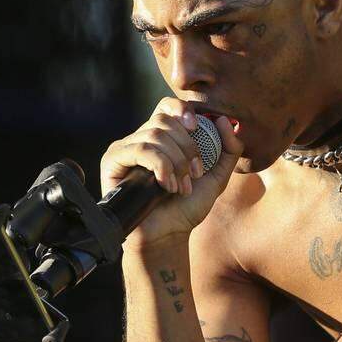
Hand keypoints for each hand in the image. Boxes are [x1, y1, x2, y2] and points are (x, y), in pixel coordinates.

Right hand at [100, 97, 242, 247]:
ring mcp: (126, 148)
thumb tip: (226, 120)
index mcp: (163, 138)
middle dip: (186, 147)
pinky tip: (166, 186)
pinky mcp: (113, 160)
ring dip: (175, 161)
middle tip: (194, 174)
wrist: (167, 235)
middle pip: (164, 119)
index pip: (167, 107)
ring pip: (154, 134)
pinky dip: (160, 165)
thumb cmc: (187, 208)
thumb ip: (228, 150)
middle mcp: (141, 138)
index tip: (197, 127)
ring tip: (180, 186)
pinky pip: (140, 148)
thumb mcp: (216, 177)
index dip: (182, 110)